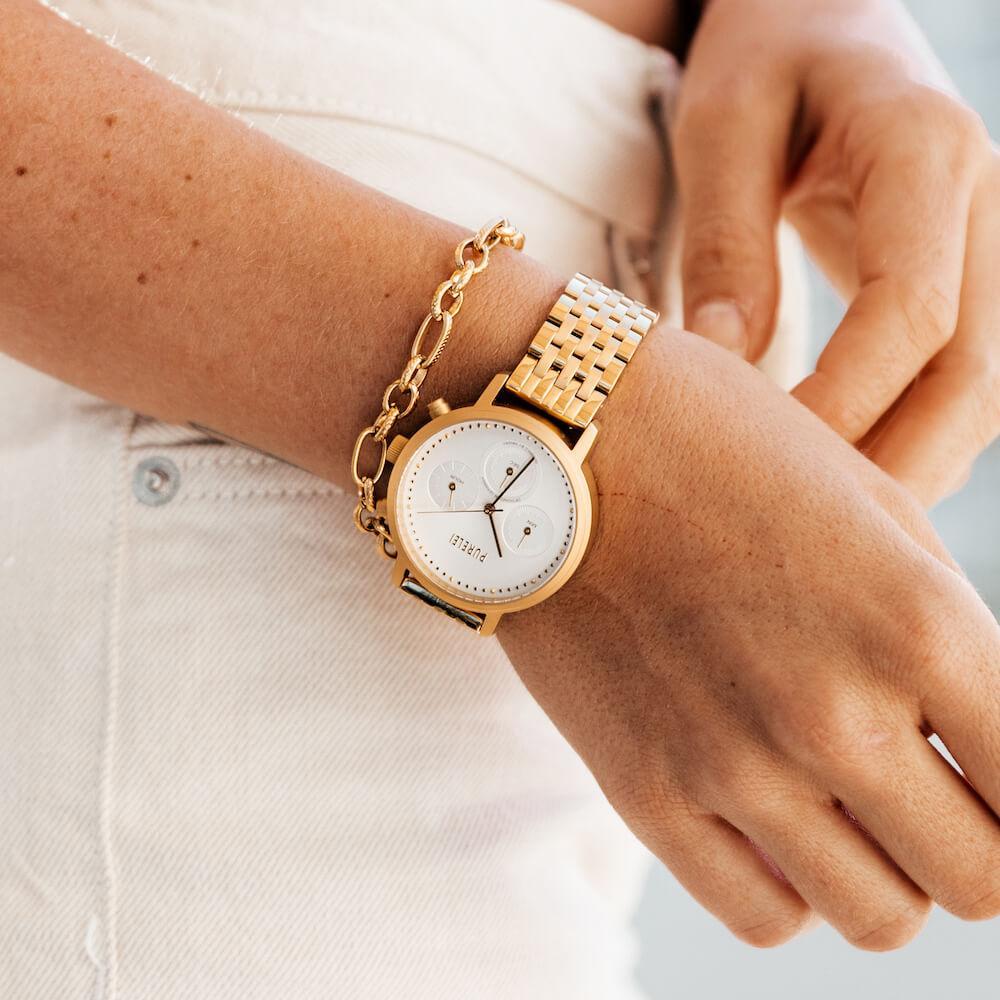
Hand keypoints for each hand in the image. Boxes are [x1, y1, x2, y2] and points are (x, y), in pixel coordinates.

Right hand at [500, 328, 999, 948]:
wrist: (559, 447)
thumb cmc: (720, 449)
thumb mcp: (871, 504)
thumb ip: (949, 635)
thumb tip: (976, 741)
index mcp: (918, 625)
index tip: (990, 776)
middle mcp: (833, 714)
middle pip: (978, 884)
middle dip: (975, 842)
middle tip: (934, 791)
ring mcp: (731, 766)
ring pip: (879, 918)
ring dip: (887, 871)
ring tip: (852, 804)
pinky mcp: (644, 793)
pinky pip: (764, 916)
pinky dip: (794, 890)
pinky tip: (777, 823)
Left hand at [673, 0, 999, 504]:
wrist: (820, 15)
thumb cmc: (764, 55)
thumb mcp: (722, 124)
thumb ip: (728, 243)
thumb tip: (729, 367)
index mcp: (927, 152)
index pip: (912, 312)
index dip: (846, 403)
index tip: (765, 467)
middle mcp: (981, 208)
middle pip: (971, 377)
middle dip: (893, 469)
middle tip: (799, 539)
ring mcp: (983, 249)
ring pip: (976, 395)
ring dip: (905, 471)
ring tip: (814, 531)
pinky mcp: (959, 278)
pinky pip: (951, 383)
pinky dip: (904, 442)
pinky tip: (837, 478)